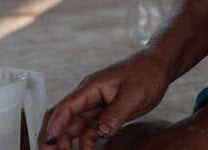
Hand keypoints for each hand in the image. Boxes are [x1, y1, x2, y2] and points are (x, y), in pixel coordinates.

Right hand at [41, 51, 171, 148]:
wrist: (158, 65)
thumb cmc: (147, 71)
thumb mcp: (134, 93)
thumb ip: (117, 113)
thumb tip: (102, 131)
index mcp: (92, 86)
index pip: (67, 106)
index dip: (55, 124)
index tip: (49, 140)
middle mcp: (88, 96)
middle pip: (62, 116)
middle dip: (51, 134)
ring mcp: (95, 105)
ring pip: (72, 125)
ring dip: (65, 140)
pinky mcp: (104, 113)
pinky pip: (88, 130)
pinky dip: (83, 142)